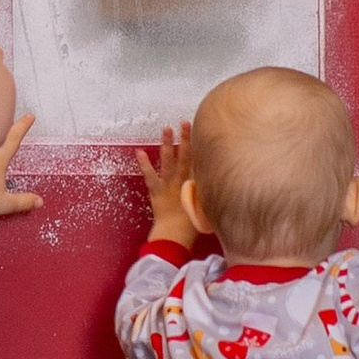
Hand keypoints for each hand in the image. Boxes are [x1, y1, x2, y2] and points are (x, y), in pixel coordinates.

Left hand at [141, 122, 199, 244]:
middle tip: (186, 122)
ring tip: (166, 128)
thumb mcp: (207, 209)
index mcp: (197, 185)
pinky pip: (150, 176)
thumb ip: (211, 195)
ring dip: (167, 144)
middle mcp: (183, 181)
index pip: (200, 161)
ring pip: (168, 161)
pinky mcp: (156, 192)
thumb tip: (219, 185)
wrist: (176, 236)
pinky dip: (144, 164)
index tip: (203, 132)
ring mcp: (168, 185)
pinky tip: (139, 152)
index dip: (201, 146)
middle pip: (186, 156)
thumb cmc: (193, 226)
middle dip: (186, 138)